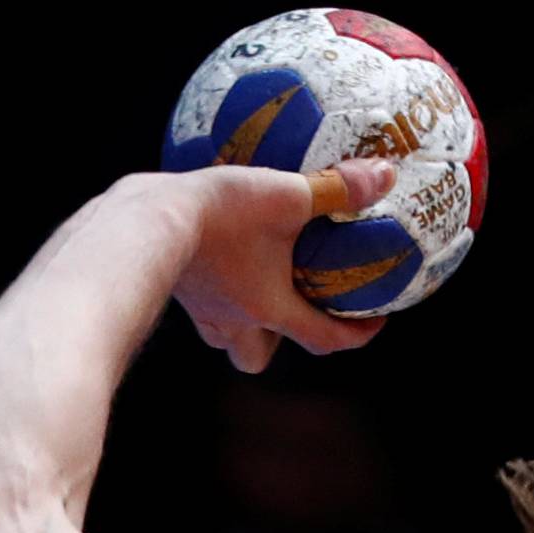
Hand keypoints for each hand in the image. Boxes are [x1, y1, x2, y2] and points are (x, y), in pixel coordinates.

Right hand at [167, 159, 397, 372]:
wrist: (148, 218)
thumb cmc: (221, 214)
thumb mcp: (287, 195)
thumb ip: (337, 187)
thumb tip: (385, 174)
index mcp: (271, 310)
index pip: (324, 339)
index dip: (356, 335)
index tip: (374, 322)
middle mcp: (234, 322)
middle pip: (256, 358)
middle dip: (277, 346)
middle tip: (290, 315)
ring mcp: (200, 310)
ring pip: (225, 339)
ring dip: (241, 326)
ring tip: (248, 292)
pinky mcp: (175, 289)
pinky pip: (200, 306)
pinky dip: (213, 294)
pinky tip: (214, 261)